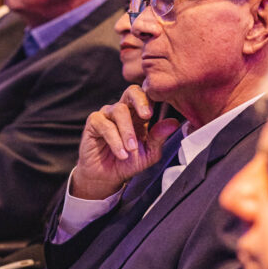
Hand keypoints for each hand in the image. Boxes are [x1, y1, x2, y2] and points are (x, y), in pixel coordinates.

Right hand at [71, 85, 180, 199]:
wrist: (107, 177)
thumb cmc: (128, 162)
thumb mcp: (149, 153)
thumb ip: (159, 137)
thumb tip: (173, 123)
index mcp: (139, 114)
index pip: (147, 96)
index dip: (154, 98)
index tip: (160, 108)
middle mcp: (123, 110)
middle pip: (132, 91)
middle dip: (141, 101)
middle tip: (147, 115)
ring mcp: (107, 114)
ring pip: (119, 111)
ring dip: (127, 132)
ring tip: (131, 150)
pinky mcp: (94, 122)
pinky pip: (105, 125)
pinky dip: (115, 141)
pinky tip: (121, 154)